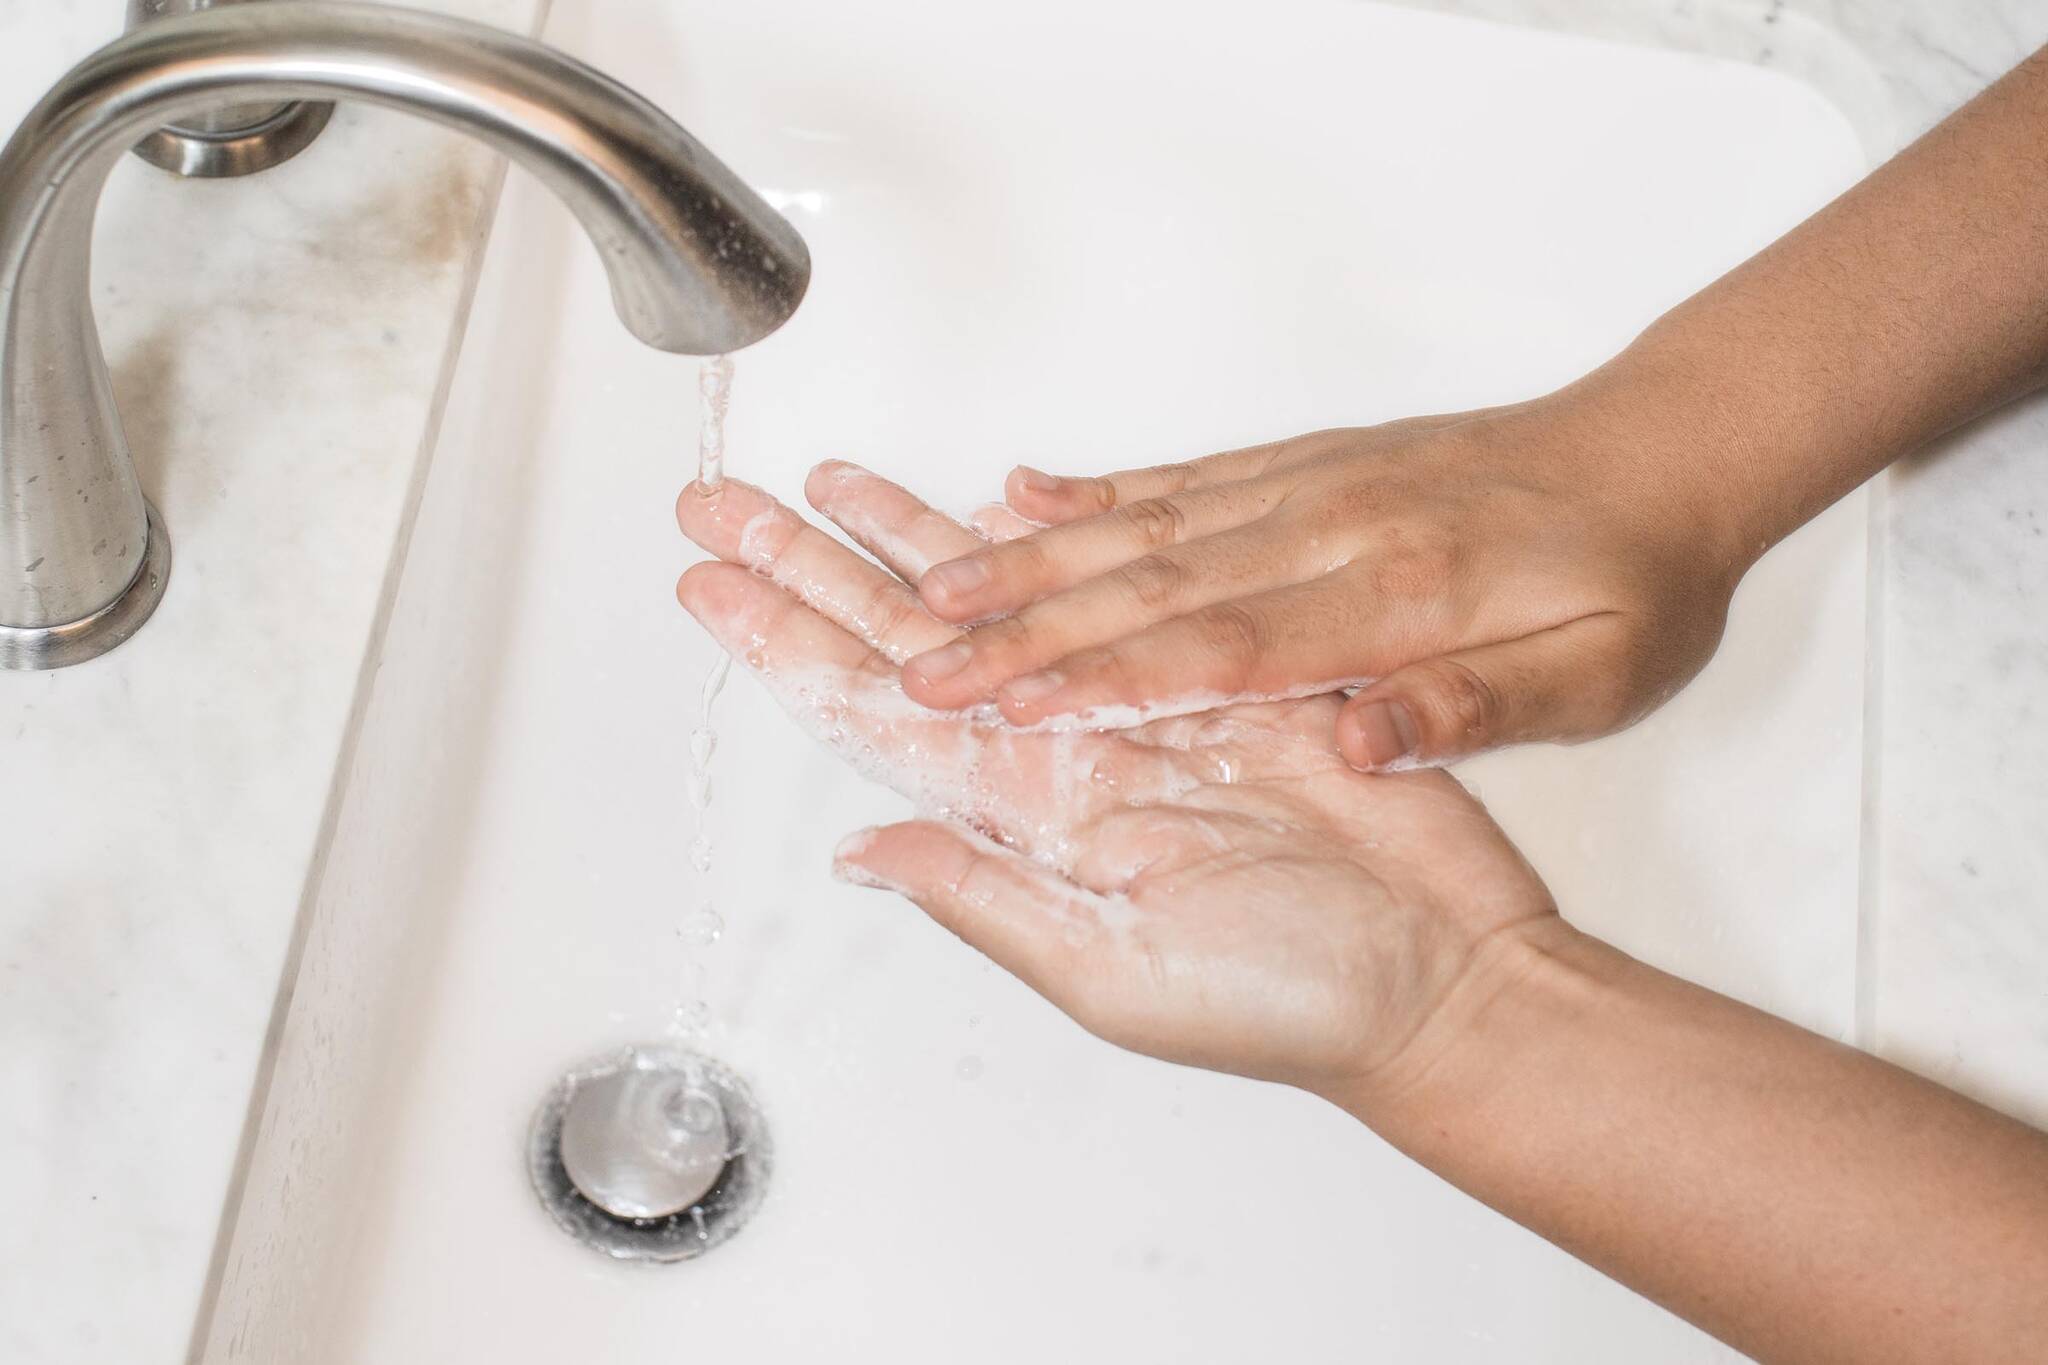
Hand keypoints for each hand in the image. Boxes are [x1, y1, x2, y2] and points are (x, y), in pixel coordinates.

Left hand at [675, 467, 1560, 1098]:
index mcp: (1023, 822)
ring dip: (910, 536)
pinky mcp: (1218, 667)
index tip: (713, 583)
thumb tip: (862, 853)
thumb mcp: (1114, 972)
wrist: (1440, 973)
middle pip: (905, 638)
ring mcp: (1133, 703)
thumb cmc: (1289, 1002)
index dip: (786, 644)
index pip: (872, 713)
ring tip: (834, 478)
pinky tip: (991, 504)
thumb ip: (984, 901)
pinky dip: (1050, 542)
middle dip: (812, 566)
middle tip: (728, 504)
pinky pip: (1109, 584)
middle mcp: (1060, 753)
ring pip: (995, 597)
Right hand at [896, 395, 1756, 769]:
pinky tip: (1024, 497)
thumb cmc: (1636, 579)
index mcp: (1401, 597)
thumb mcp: (1600, 675)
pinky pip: (1183, 476)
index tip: (1009, 711)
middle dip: (1023, 628)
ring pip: (1145, 525)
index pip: (1224, 650)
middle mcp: (1334, 527)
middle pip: (1152, 584)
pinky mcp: (1306, 461)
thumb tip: (1361, 738)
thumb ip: (1477, 708)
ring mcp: (1312, 485)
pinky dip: (1095, 490)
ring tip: (931, 588)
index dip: (1106, 680)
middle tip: (919, 665)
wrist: (1665, 452)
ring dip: (1031, 559)